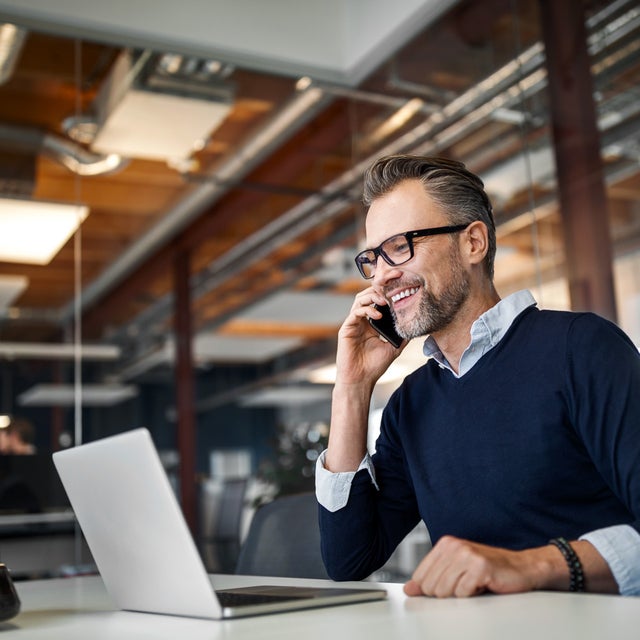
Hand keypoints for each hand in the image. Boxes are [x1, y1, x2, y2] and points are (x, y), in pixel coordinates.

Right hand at [335, 287, 403, 386]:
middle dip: (380, 289)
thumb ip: (402, 335)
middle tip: (392, 289)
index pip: (378, 301)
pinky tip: (378, 315)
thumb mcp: (394, 348)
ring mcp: (353, 323)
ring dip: (373, 296)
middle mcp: (361, 320)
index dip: (387, 292)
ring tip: (385, 301)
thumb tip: (416, 325)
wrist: (361, 380)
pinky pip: (355, 312)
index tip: (399, 288)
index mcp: (371, 323)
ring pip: (360, 299)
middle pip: (368, 295)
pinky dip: (367, 310)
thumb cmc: (374, 366)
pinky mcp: (346, 328)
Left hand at [403, 536, 551, 597]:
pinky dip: (473, 595)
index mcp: (445, 544)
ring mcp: (466, 554)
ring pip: (444, 590)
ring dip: (460, 594)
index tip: (446, 587)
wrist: (520, 568)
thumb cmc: (488, 570)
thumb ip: (431, 578)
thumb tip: (409, 589)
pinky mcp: (480, 566)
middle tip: (464, 585)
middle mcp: (454, 545)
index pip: (420, 576)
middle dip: (447, 593)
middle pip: (430, 586)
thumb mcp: (455, 571)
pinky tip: (483, 585)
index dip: (431, 589)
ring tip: (473, 584)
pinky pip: (463, 593)